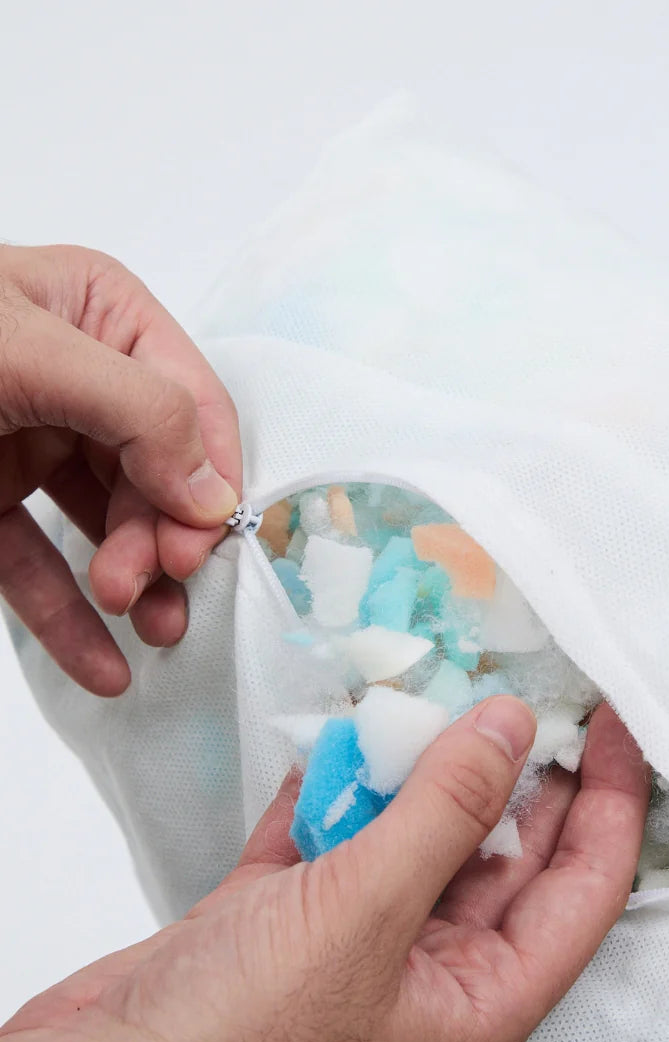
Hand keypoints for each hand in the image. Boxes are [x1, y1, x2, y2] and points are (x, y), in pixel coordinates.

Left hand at [0, 244, 241, 695]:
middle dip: (160, 538)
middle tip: (149, 588)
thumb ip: (139, 411)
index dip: (207, 475)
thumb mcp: (24, 353)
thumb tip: (215, 495)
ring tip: (147, 632)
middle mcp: (79, 380)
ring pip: (108, 526)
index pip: (193, 400)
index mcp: (101, 315)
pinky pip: (40, 565)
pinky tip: (103, 669)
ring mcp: (33, 443)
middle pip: (156, 474)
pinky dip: (70, 622)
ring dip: (133, 585)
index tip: (200, 542)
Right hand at [0, 700, 648, 1041]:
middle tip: (523, 685)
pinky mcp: (294, 914)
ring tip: (425, 696)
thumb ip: (448, 812)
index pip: (585, 885)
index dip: (612, 801)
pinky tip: (344, 739)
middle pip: (503, 851)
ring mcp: (361, 939)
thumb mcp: (367, 911)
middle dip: (512, 769)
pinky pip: (340, 832)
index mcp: (484, 997)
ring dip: (414, 770)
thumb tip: (513, 727)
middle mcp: (435, 969)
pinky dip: (341, 787)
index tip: (617, 722)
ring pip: (417, 833)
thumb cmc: (243, 1035)